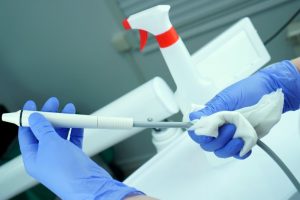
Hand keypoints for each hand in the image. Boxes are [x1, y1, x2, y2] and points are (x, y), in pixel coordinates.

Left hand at [18, 97, 141, 198]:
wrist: (88, 184)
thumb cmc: (65, 172)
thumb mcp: (49, 143)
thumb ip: (43, 128)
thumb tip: (35, 118)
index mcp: (32, 157)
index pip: (27, 133)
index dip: (28, 118)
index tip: (32, 105)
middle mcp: (46, 157)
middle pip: (44, 131)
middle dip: (49, 116)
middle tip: (53, 103)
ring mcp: (61, 157)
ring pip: (60, 134)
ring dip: (64, 121)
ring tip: (68, 109)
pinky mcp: (74, 156)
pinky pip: (73, 139)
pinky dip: (75, 129)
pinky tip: (77, 121)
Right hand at [189, 60, 299, 158]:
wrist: (269, 92)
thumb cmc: (247, 91)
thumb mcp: (227, 98)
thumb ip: (211, 110)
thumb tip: (192, 117)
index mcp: (210, 116)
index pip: (197, 132)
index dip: (200, 136)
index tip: (209, 134)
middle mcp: (218, 128)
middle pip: (208, 145)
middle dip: (219, 140)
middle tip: (232, 128)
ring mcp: (229, 136)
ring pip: (221, 151)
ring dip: (229, 148)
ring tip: (240, 138)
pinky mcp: (242, 142)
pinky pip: (236, 154)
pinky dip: (240, 153)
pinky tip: (245, 146)